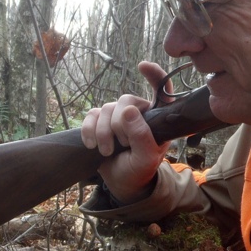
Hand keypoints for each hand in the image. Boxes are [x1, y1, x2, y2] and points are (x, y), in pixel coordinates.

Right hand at [80, 61, 172, 204]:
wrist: (121, 183)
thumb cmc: (140, 170)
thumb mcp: (146, 158)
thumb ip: (141, 136)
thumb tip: (128, 110)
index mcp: (157, 118)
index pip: (161, 90)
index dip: (155, 75)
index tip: (142, 67)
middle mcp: (138, 112)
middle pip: (125, 100)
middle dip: (119, 124)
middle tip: (122, 144)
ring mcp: (117, 117)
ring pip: (106, 108)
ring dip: (103, 132)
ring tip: (108, 151)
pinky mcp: (100, 122)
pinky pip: (91, 115)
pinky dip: (89, 130)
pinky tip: (91, 145)